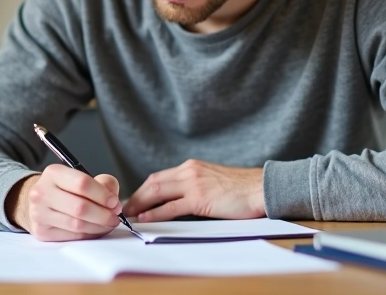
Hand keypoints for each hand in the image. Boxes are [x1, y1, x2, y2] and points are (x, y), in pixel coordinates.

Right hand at [5, 164, 122, 240]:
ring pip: (77, 225)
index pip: (82, 184)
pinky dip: (89, 234)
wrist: (41, 201)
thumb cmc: (67, 189)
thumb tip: (113, 202)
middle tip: (115, 217)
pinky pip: (72, 237)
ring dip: (99, 227)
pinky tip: (96, 229)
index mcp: (53, 173)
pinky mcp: (41, 232)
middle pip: (80, 208)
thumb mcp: (84, 177)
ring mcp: (39, 213)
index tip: (115, 203)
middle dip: (103, 214)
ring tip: (108, 224)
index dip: (103, 195)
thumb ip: (103, 183)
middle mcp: (42, 192)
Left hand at [123, 159, 264, 221]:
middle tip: (125, 209)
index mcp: (192, 166)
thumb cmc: (241, 189)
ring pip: (157, 192)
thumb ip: (196, 185)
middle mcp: (189, 171)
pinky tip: (145, 218)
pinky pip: (171, 207)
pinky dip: (155, 213)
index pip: (159, 177)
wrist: (261, 188)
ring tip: (129, 215)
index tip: (134, 200)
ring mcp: (194, 183)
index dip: (143, 189)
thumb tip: (179, 200)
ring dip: (140, 204)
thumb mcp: (213, 180)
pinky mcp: (200, 198)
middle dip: (136, 196)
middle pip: (153, 182)